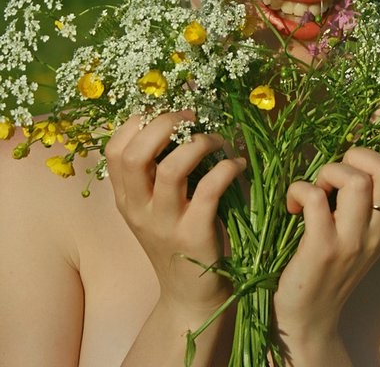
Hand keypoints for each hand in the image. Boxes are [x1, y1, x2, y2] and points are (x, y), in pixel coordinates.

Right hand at [105, 113, 245, 314]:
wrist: (190, 297)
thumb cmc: (176, 239)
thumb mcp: (154, 206)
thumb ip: (158, 168)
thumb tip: (181, 115)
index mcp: (126, 197)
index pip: (114, 150)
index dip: (138, 122)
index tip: (166, 111)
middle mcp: (138, 209)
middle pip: (136, 154)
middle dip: (165, 124)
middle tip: (192, 118)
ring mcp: (164, 224)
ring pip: (172, 169)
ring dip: (199, 144)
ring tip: (217, 140)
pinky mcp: (194, 235)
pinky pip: (209, 190)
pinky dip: (226, 168)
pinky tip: (237, 164)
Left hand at [273, 148, 379, 347]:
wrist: (312, 319)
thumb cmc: (333, 269)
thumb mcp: (363, 237)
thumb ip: (369, 205)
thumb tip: (357, 160)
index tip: (366, 171)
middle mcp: (377, 232)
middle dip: (358, 155)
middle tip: (337, 176)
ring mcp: (351, 240)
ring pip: (355, 179)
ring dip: (329, 171)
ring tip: (318, 189)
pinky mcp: (322, 248)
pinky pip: (315, 197)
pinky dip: (299, 190)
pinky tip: (293, 206)